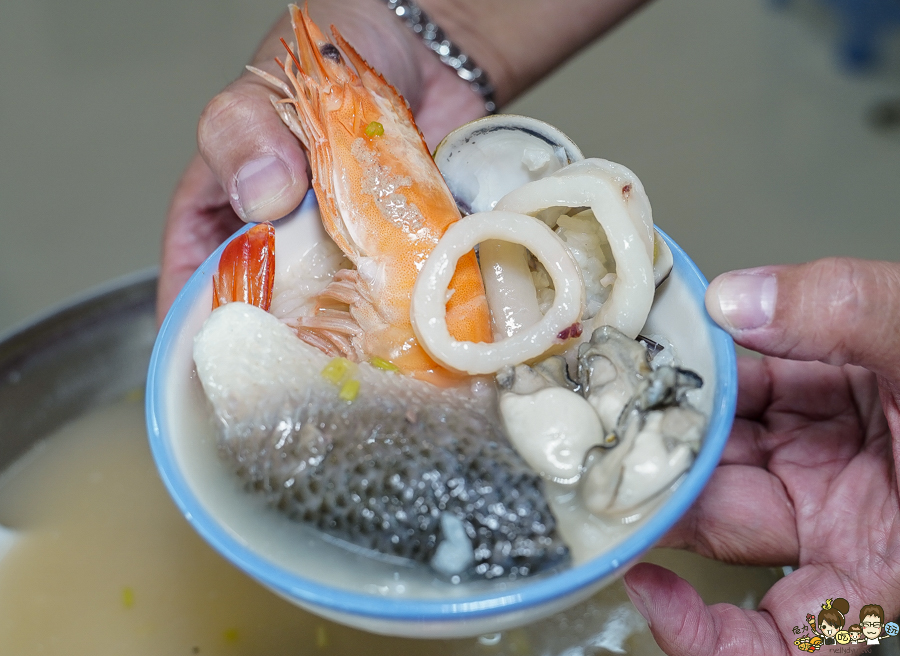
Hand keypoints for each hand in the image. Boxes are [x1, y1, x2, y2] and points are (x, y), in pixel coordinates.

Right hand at [156, 0, 650, 322]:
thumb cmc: (323, 60)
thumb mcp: (261, 88)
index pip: (194, 284)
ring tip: (355, 371)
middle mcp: (284, 243)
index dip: (197, 332)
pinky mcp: (398, 252)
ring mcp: (343, 252)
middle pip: (271, 315)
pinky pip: (393, 294)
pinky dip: (400, 313)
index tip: (214, 370)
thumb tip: (260, 195)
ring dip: (347, 341)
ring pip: (336, 315)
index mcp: (224, 212)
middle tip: (298, 384)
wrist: (422, 52)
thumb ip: (244, 133)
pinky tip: (408, 336)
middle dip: (284, 350)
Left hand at [624, 257, 899, 654]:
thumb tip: (737, 299)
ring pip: (729, 449)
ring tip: (627, 378)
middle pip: (728, 515)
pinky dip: (719, 371)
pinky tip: (680, 346)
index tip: (648, 591)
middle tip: (606, 436)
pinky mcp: (821, 412)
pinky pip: (752, 397)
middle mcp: (845, 518)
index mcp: (882, 555)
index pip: (787, 638)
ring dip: (682, 414)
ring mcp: (827, 463)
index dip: (707, 636)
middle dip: (668, 476)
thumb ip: (852, 319)